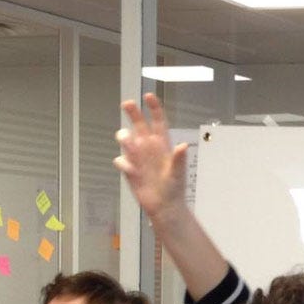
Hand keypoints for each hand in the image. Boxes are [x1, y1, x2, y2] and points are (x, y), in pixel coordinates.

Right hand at [115, 93, 189, 229]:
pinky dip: (123, 163)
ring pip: (126, 139)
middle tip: (126, 104)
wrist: (164, 207)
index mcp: (162, 145)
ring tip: (129, 143)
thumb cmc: (174, 189)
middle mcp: (149, 148)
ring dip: (125, 138)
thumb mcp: (178, 173)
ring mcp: (138, 157)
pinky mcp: (130, 169)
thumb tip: (182, 146)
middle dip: (133, 112)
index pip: (158, 121)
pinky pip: (121, 160)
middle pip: (139, 124)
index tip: (148, 96)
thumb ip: (179, 159)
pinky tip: (130, 170)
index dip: (153, 108)